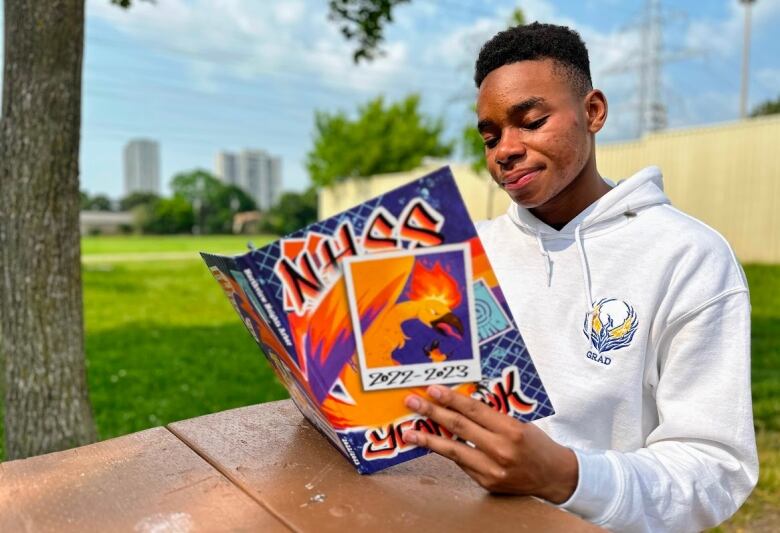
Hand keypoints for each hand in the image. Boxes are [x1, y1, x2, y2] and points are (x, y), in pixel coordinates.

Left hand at [403, 385, 577, 503]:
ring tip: (410, 431)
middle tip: (413, 402)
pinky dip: (445, 452)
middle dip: (433, 412)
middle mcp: (501, 450)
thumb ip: (492, 415)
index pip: (474, 410)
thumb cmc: (536, 444)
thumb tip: (460, 402)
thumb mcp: (520, 422)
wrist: (554, 476)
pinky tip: (431, 443)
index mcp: (511, 430)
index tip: (433, 389)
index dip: (452, 399)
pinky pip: (461, 463)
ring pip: (453, 450)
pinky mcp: (487, 482)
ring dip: (428, 438)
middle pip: (459, 427)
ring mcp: (492, 469)